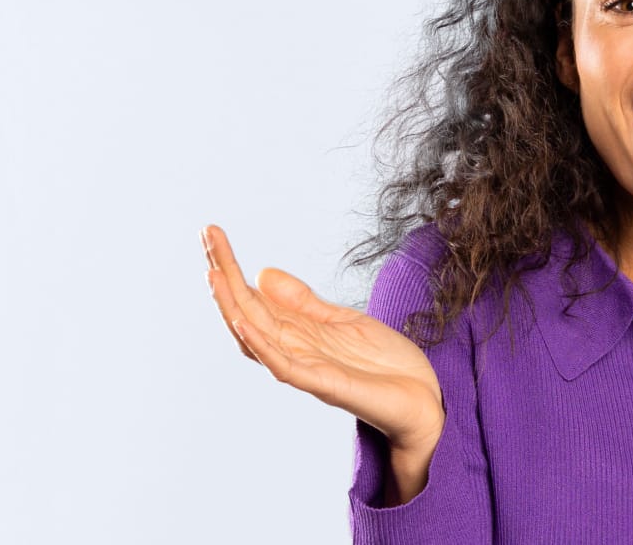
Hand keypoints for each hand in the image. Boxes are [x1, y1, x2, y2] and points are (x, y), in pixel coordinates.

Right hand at [201, 224, 444, 453]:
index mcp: (297, 334)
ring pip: (255, 338)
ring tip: (213, 274)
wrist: (425, 400)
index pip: (252, 299)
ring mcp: (306, 369)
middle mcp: (293, 351)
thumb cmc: (384, 366)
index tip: (212, 233)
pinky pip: (283, 366)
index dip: (231, 268)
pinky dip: (260, 346)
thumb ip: (303, 302)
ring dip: (231, 307)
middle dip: (224, 275)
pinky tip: (243, 323)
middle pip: (246, 311)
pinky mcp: (325, 385)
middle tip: (207, 235)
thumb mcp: (343, 320)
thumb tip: (262, 274)